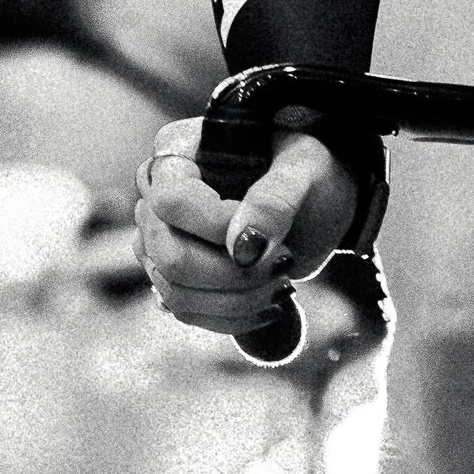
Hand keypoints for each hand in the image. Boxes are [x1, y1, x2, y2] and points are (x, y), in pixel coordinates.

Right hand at [133, 116, 358, 333]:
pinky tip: (268, 303)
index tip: (266, 233)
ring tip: (282, 284)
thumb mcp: (303, 169)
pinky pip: (189, 313)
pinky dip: (235, 318)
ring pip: (177, 294)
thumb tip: (242, 248)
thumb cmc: (306, 171)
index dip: (217, 228)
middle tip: (282, 265)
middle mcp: (157, 202)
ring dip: (239, 301)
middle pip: (169, 258)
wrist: (316, 204)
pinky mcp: (177, 280)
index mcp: (177, 155)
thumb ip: (274, 200)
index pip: (171, 203)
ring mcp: (162, 245)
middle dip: (232, 275)